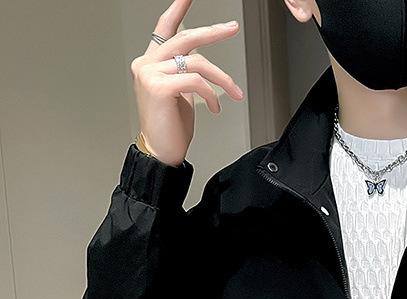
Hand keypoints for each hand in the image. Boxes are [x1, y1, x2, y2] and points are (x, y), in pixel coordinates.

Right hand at [129, 0, 244, 166]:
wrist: (161, 152)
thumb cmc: (171, 127)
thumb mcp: (180, 94)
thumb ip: (186, 74)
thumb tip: (203, 65)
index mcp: (151, 62)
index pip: (164, 28)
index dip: (178, 9)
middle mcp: (147, 63)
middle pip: (185, 38)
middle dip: (213, 32)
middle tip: (232, 28)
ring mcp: (150, 74)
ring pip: (196, 62)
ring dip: (221, 78)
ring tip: (233, 92)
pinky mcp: (158, 87)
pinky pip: (195, 80)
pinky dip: (211, 93)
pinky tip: (214, 106)